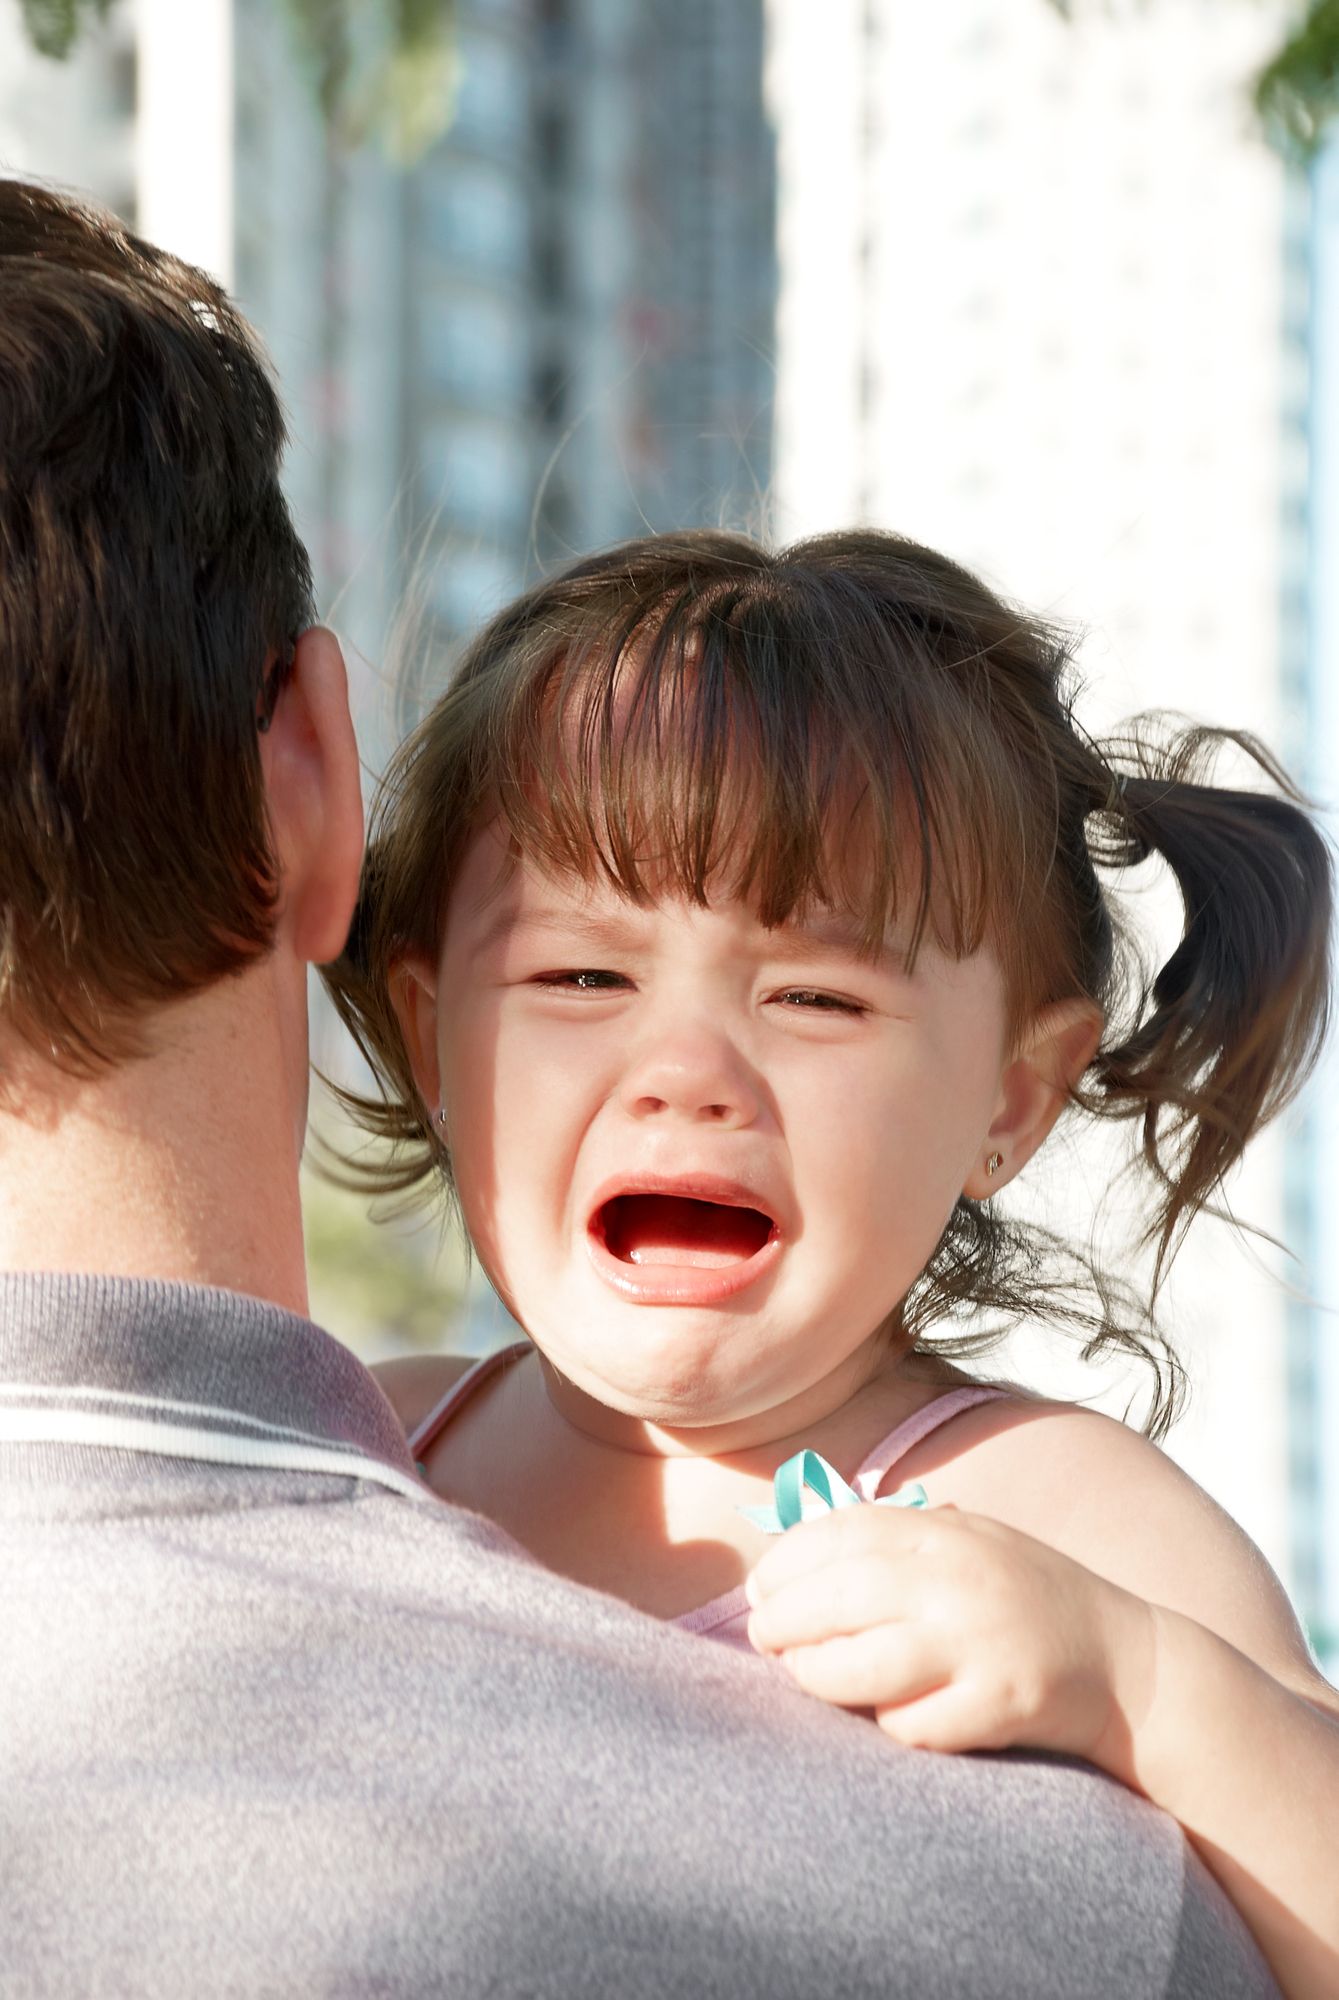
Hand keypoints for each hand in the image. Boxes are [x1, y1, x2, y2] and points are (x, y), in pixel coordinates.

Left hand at [745, 1501, 1154, 1767]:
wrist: (1127, 1662)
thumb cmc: (1024, 1598)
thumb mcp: (966, 1541)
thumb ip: (892, 1540)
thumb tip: (790, 1560)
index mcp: (945, 1532)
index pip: (838, 1535)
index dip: (784, 1564)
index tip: (759, 1590)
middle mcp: (958, 1580)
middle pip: (837, 1598)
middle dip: (782, 1622)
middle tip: (765, 1638)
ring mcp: (979, 1644)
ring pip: (860, 1668)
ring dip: (818, 1676)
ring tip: (808, 1676)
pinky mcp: (998, 1706)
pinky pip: (910, 1726)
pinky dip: (889, 1724)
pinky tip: (893, 1715)